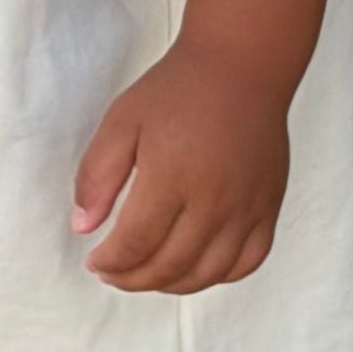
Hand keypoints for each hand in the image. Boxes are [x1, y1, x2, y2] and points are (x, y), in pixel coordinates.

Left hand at [71, 35, 291, 292]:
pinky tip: (193, 267)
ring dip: (171, 284)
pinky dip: (218, 276)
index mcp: (172, 176)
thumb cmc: (176, 91)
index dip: (110, 263)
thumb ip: (97, 176)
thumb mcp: (121, 122)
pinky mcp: (269, 206)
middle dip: (133, 279)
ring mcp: (247, 206)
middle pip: (170, 266)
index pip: (136, 244)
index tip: (94, 262)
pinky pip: (248, 261)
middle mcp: (214, 199)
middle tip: (112, 274)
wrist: (241, 67)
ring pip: (208, 273)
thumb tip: (83, 227)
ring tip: (147, 275)